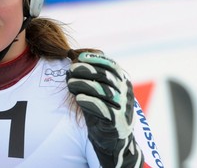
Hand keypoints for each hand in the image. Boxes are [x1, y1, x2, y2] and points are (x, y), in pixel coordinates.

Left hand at [67, 52, 143, 167]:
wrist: (111, 139)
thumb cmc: (102, 111)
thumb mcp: (95, 91)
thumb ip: (87, 76)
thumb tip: (71, 57)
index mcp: (123, 82)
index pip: (111, 66)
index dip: (95, 59)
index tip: (79, 57)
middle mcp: (126, 93)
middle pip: (106, 76)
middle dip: (87, 70)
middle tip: (71, 69)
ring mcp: (123, 107)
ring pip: (104, 91)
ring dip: (85, 84)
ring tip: (70, 83)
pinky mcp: (117, 122)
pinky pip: (104, 109)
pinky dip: (90, 101)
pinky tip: (79, 99)